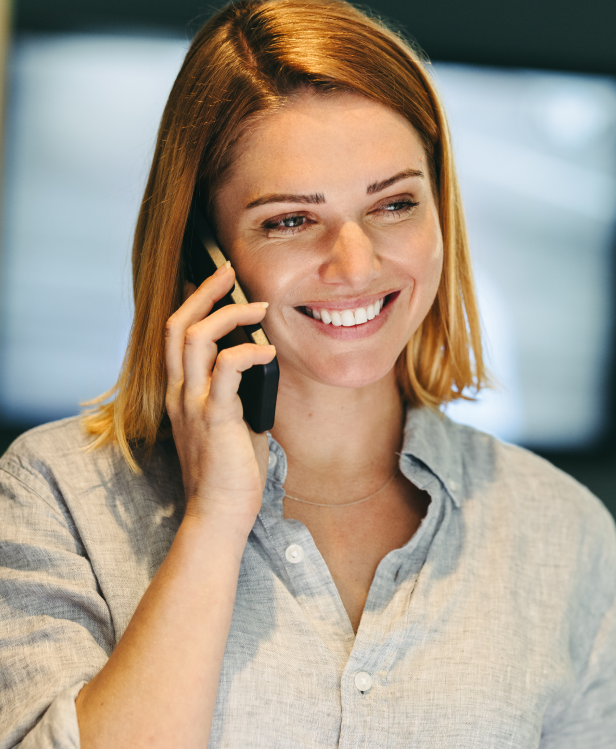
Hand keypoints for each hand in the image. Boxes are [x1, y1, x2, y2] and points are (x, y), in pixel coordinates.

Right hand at [165, 263, 275, 534]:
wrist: (219, 513)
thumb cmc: (230, 470)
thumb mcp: (230, 421)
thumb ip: (235, 392)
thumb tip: (259, 366)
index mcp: (183, 393)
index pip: (176, 336)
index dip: (194, 304)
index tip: (219, 285)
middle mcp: (181, 393)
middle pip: (177, 326)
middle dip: (205, 293)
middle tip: (229, 273)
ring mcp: (194, 405)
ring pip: (195, 340)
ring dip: (229, 316)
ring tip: (259, 308)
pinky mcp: (215, 419)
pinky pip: (226, 372)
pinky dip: (247, 354)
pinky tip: (268, 351)